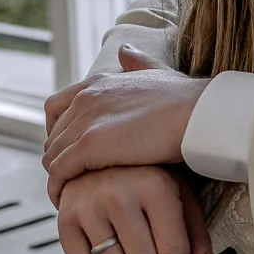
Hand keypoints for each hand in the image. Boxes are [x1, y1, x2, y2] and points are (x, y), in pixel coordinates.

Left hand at [43, 46, 206, 204]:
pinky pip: (59, 171)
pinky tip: (69, 202)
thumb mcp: (158, 72)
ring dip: (58, 177)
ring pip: (53, 155)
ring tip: (70, 196)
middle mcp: (86, 98)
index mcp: (99, 82)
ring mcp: (85, 121)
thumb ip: (138, 64)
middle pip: (53, 134)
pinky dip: (59, 187)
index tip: (71, 152)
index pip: (57, 107)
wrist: (200, 113)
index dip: (59, 131)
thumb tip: (125, 51)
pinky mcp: (88, 146)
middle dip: (59, 158)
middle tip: (72, 181)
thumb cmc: (188, 99)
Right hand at [56, 165, 217, 253]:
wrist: (102, 154)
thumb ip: (196, 236)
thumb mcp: (179, 196)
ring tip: (133, 253)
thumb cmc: (149, 177)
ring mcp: (87, 207)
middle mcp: (118, 195)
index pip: (174, 253)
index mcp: (154, 186)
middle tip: (154, 253)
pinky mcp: (64, 219)